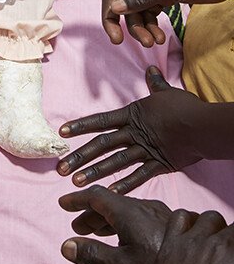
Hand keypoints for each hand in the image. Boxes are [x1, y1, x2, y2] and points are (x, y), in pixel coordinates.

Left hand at [57, 67, 207, 195]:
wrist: (203, 126)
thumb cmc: (184, 107)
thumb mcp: (165, 93)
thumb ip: (154, 84)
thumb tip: (150, 70)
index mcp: (132, 115)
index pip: (100, 120)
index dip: (80, 126)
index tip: (62, 132)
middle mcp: (134, 133)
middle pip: (102, 144)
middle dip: (80, 156)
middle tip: (60, 167)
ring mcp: (145, 150)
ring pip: (114, 162)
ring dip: (95, 172)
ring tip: (76, 182)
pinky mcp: (158, 165)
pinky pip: (138, 176)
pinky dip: (125, 185)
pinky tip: (110, 193)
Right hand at [59, 186, 172, 263]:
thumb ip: (92, 254)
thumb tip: (66, 245)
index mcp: (128, 211)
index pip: (96, 196)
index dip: (78, 199)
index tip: (64, 203)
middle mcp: (143, 206)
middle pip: (111, 202)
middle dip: (91, 213)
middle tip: (77, 226)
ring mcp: (158, 213)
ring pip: (125, 209)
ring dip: (106, 219)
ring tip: (94, 233)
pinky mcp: (169, 223)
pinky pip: (138, 215)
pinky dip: (122, 222)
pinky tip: (123, 237)